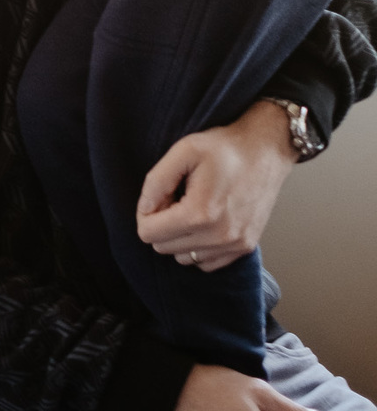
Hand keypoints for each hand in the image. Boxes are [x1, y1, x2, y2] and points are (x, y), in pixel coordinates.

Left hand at [136, 100, 297, 271]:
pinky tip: (205, 222)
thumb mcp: (183, 150)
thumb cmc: (226, 147)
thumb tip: (144, 209)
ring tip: (192, 208)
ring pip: (183, 258)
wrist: (267, 150)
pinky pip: (206, 263)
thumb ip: (156, 181)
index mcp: (200, 213)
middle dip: (162, 224)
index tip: (161, 196)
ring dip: (180, 237)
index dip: (146, 213)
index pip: (149, 234)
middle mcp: (219, 236)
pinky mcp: (245, 247)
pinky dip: (198, 246)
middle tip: (177, 198)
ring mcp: (235, 245)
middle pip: (163, 247)